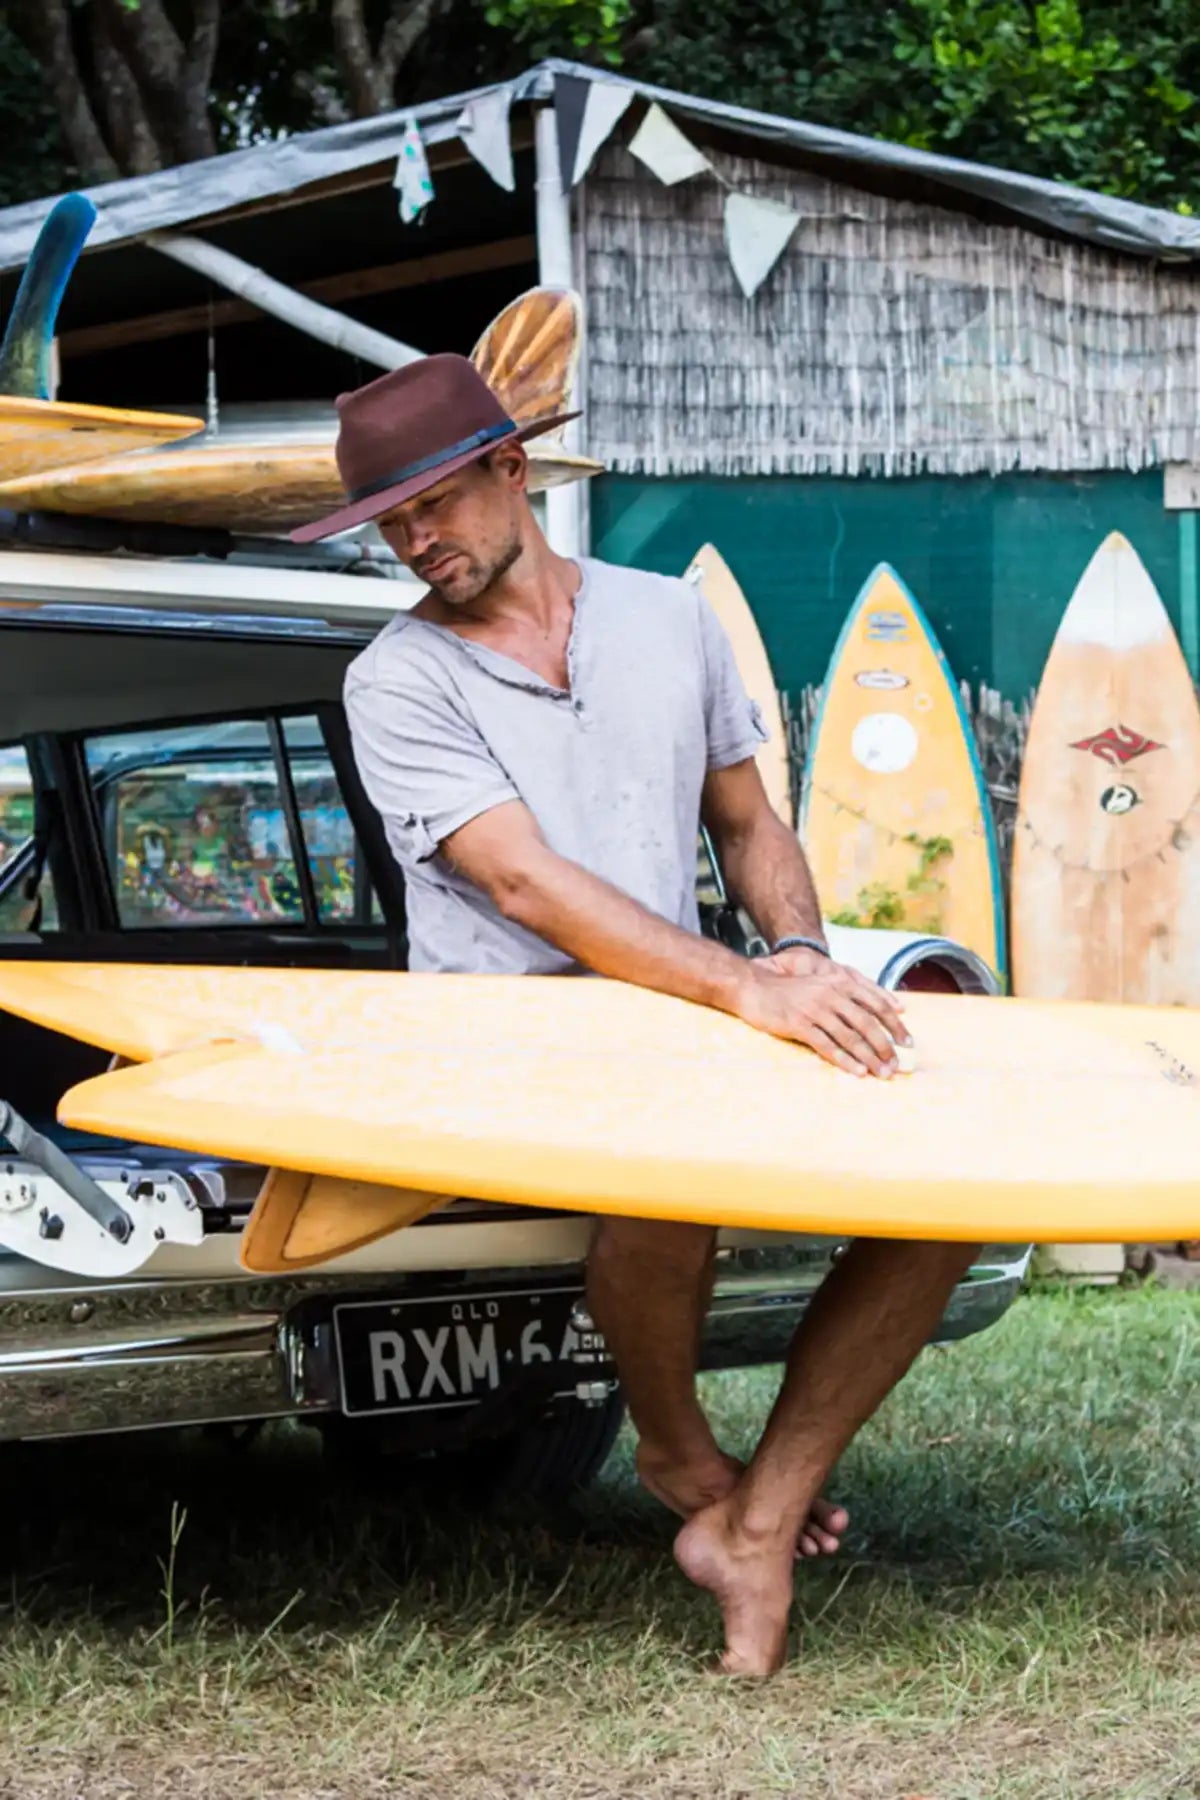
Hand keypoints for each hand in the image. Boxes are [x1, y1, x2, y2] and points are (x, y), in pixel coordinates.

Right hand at [733, 952, 910, 1078]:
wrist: (755, 988)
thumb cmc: (791, 991)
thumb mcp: (822, 984)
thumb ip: (848, 995)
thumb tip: (880, 1011)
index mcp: (840, 983)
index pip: (876, 1005)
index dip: (895, 1025)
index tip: (908, 1043)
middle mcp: (831, 994)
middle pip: (867, 1023)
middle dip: (885, 1046)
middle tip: (895, 1065)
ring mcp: (815, 1009)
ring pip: (850, 1037)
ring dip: (869, 1058)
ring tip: (881, 1073)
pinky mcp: (799, 1024)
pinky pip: (827, 1046)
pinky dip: (844, 1060)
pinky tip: (856, 1072)